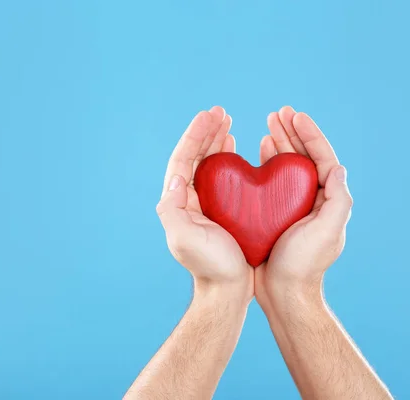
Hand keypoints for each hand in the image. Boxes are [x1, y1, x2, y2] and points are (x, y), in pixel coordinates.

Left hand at [156, 107, 252, 298]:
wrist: (227, 290)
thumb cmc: (210, 266)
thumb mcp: (185, 240)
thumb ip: (173, 209)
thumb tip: (175, 177)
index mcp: (178, 202)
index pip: (182, 159)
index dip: (195, 136)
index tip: (210, 117)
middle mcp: (188, 199)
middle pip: (194, 156)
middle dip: (206, 132)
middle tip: (221, 113)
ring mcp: (205, 203)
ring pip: (207, 163)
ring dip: (216, 141)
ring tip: (227, 123)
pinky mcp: (221, 209)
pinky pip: (222, 177)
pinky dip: (226, 158)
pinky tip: (235, 149)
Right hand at [255, 106, 352, 299]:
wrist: (282, 292)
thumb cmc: (303, 265)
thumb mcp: (326, 232)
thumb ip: (338, 200)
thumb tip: (338, 167)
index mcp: (328, 199)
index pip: (322, 158)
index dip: (310, 134)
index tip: (295, 115)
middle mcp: (313, 198)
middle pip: (304, 156)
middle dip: (292, 132)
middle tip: (278, 113)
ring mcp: (294, 204)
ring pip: (288, 165)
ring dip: (280, 142)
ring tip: (267, 125)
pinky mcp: (276, 210)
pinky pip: (273, 179)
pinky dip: (268, 161)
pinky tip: (260, 149)